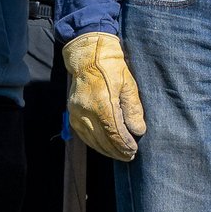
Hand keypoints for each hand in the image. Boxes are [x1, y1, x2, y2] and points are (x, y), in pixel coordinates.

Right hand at [63, 32, 145, 161]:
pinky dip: (94, 143)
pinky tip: (104, 147)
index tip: (133, 150)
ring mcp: (76, 112)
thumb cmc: (111, 67)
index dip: (124, 144)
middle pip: (103, 139)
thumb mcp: (128, 84)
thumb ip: (133, 109)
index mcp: (102, 102)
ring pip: (91, 139)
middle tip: (129, 156)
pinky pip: (83, 134)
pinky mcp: (72, 112)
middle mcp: (86, 110)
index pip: (114, 132)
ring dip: (106, 150)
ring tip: (119, 155)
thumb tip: (138, 131)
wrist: (88, 55)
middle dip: (117, 150)